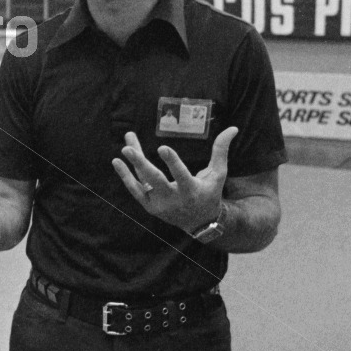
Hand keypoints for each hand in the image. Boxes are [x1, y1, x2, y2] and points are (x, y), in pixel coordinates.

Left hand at [111, 127, 237, 232]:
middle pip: (154, 181)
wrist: (200, 222)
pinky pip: (135, 189)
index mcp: (191, 191)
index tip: (162, 147)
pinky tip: (117, 162)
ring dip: (130, 167)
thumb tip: (233, 128)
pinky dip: (125, 176)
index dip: (172, 162)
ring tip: (124, 149)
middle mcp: (173, 199)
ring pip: (142, 183)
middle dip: (140, 165)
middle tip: (128, 149)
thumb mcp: (218, 174)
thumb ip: (221, 151)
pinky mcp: (149, 205)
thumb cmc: (209, 192)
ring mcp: (159, 204)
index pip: (181, 176)